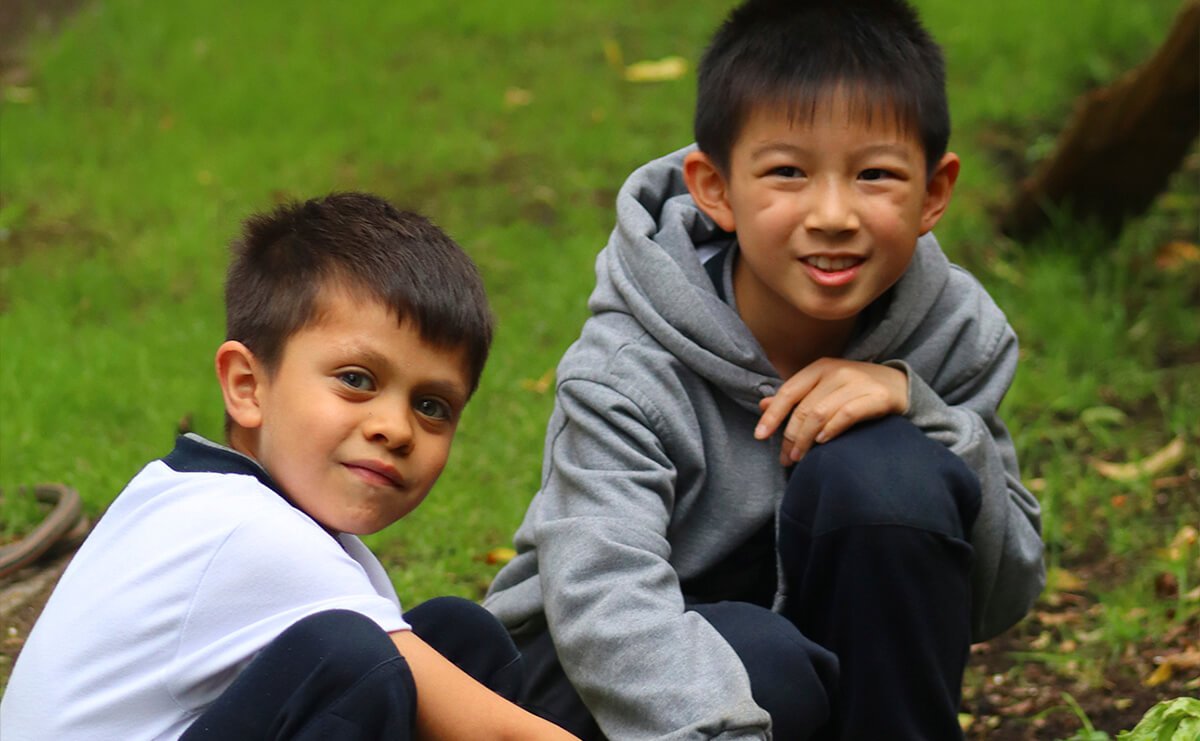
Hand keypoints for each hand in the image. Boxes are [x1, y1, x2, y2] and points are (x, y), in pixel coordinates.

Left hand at [754, 359, 908, 464]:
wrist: (900, 385)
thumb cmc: (855, 390)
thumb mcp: (824, 388)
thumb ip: (796, 396)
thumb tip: (763, 405)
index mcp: (820, 368)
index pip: (789, 392)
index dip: (772, 415)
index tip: (759, 436)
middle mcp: (837, 371)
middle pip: (803, 407)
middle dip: (790, 436)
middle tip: (785, 457)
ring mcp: (858, 382)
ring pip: (820, 412)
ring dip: (806, 439)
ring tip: (800, 457)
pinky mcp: (877, 397)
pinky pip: (846, 414)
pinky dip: (831, 430)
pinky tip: (823, 442)